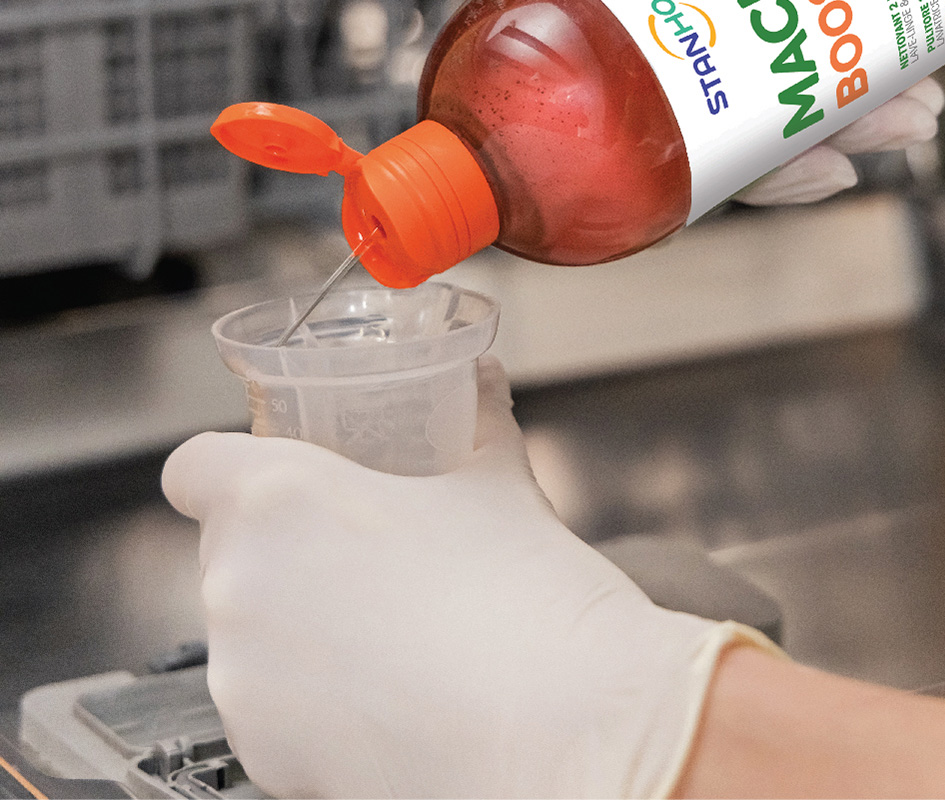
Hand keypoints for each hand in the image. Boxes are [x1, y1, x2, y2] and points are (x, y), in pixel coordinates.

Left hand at [163, 359, 773, 798]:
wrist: (558, 730)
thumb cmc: (523, 604)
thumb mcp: (500, 483)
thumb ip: (480, 420)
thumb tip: (485, 384)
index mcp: (282, 500)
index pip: (192, 466)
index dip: (227, 464)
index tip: (269, 472)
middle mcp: (242, 586)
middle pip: (226, 546)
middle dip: (282, 544)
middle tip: (357, 546)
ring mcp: (244, 678)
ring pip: (246, 627)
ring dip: (296, 618)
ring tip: (383, 622)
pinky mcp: (262, 754)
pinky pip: (266, 701)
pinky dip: (308, 692)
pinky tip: (385, 683)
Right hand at [523, 0, 944, 204]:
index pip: (669, 89)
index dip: (714, 152)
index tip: (774, 178)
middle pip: (752, 104)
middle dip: (814, 142)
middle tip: (875, 145)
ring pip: (814, 76)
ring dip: (868, 115)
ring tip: (918, 117)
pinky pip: (860, 28)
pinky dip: (893, 60)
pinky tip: (928, 72)